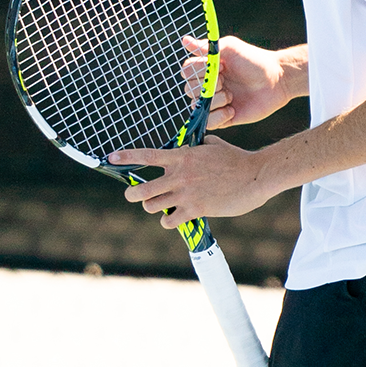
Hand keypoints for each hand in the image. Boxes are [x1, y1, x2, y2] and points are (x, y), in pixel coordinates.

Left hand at [112, 137, 275, 227]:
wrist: (255, 175)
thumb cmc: (237, 159)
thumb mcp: (214, 146)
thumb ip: (199, 147)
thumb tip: (196, 145)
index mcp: (182, 156)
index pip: (146, 156)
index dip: (126, 157)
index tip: (110, 158)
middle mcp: (179, 175)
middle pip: (141, 189)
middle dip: (132, 194)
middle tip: (134, 195)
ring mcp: (185, 193)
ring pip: (152, 206)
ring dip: (153, 208)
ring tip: (162, 207)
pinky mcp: (195, 209)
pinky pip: (169, 221)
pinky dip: (169, 221)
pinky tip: (175, 218)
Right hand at [180, 35, 298, 128]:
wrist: (276, 80)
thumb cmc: (254, 60)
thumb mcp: (230, 48)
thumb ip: (206, 47)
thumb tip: (184, 40)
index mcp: (207, 68)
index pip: (186, 71)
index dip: (200, 71)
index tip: (220, 67)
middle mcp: (208, 85)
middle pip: (188, 90)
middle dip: (208, 86)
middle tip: (225, 82)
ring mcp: (215, 102)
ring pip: (197, 107)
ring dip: (215, 101)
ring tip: (232, 96)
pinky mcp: (224, 118)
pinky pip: (208, 123)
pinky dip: (219, 116)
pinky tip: (233, 109)